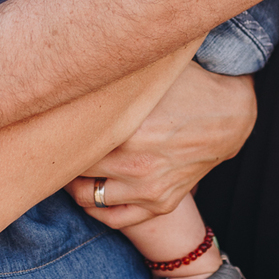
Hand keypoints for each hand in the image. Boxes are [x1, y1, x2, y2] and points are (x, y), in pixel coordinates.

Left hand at [67, 61, 255, 227]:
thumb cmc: (187, 87)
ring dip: (74, 184)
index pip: (72, 141)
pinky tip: (90, 190)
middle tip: (53, 144)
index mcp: (128, 131)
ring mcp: (148, 189)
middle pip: (74, 169)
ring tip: (70, 167)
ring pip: (87, 197)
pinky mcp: (160, 204)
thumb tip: (77, 61)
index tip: (47, 125)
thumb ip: (113, 74)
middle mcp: (135, 165)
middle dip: (61, 157)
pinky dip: (97, 209)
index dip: (55, 133)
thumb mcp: (150, 76)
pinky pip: (115, 218)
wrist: (231, 117)